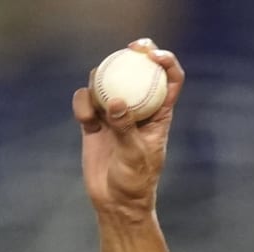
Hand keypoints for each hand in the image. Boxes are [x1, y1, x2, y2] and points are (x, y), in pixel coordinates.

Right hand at [71, 38, 184, 218]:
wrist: (115, 202)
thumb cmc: (134, 182)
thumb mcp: (134, 156)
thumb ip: (125, 128)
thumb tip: (116, 101)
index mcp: (159, 115)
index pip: (170, 81)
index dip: (166, 62)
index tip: (152, 54)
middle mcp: (138, 110)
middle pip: (138, 73)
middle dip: (134, 55)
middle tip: (127, 48)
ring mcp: (115, 115)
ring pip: (108, 83)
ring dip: (101, 79)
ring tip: (97, 88)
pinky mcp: (95, 124)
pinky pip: (86, 103)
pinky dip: (83, 104)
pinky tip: (85, 118)